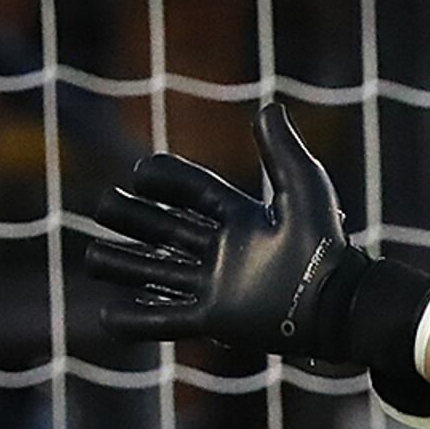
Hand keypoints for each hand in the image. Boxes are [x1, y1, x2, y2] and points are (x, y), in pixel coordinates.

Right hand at [84, 106, 429, 415]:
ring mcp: (218, 288)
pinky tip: (106, 314)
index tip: (139, 173)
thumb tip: (268, 107)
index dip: (167, 179)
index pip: (195, 193)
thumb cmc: (325, 247)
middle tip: (104, 205)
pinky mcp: (215, 322)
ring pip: (158, 273)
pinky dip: (135, 319)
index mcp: (244, 221)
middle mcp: (226, 253)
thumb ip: (283, 153)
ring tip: (91, 255)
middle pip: (168, 230)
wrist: (338, 305)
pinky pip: (166, 321)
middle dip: (134, 218)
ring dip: (124, 264)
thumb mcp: (304, 192)